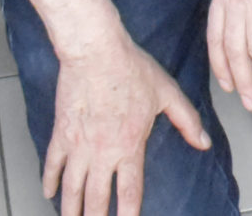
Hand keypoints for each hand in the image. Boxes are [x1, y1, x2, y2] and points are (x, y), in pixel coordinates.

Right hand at [44, 27, 210, 215]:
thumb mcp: (167, 93)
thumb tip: (203, 142)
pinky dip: (49, 181)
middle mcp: (103, 152)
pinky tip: (48, 193)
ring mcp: (79, 145)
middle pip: (97, 199)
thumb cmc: (130, 68)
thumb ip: (187, 120)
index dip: (129, 215)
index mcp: (130, 147)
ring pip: (72, 188)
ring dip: (72, 209)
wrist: (96, 52)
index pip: (130, 193)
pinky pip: (53, 164)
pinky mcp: (61, 133)